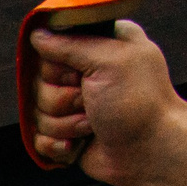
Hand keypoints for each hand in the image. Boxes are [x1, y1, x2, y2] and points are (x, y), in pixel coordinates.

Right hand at [27, 22, 186, 184]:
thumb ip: (71, 44)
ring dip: (65, 124)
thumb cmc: (138, 103)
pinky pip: (38, 138)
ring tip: (93, 124)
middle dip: (62, 100)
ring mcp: (73, 105)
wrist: (149, 151)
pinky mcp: (66, 133)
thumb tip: (37, 34)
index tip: (80, 75)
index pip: (49, 49)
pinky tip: (80, 143)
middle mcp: (84, 73)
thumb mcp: (109, 60)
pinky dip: (58, 145)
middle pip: (38, 84)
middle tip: (91, 101)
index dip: (58, 67)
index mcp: (98, 46)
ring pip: (37, 113)